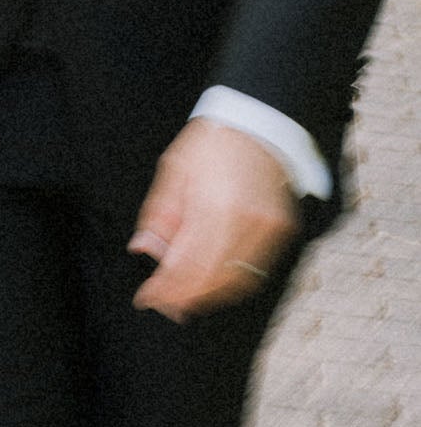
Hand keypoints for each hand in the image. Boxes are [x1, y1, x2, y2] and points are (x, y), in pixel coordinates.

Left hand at [128, 119, 299, 322]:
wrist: (258, 123)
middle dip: (184, 297)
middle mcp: (244, 222)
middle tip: (163, 303)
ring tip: (184, 299)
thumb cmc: (212, 143)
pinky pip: (256, 270)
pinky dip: (233, 283)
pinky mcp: (282, 232)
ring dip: (208, 295)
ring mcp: (268, 230)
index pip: (186, 264)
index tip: (146, 297)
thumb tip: (144, 248)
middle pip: (211, 279)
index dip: (165, 288)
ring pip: (237, 281)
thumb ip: (159, 214)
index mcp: (213, 205)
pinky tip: (213, 283)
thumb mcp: (174, 169)